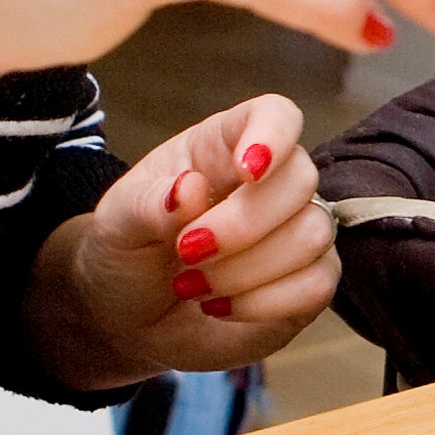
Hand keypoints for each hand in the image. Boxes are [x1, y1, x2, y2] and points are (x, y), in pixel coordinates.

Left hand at [57, 93, 335, 373]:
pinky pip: (319, 284)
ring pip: (314, 233)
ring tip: (194, 286)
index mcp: (223, 148)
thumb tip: (189, 188)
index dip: (273, 135)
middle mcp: (269, 183)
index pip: (275, 116)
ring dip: (248, 270)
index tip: (247, 170)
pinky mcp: (306, 281)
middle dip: (243, 225)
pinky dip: (266, 302)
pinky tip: (223, 308)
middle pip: (300, 179)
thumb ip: (147, 205)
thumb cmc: (127, 254)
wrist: (131, 318)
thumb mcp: (115, 224)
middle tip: (187, 252)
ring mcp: (293, 232)